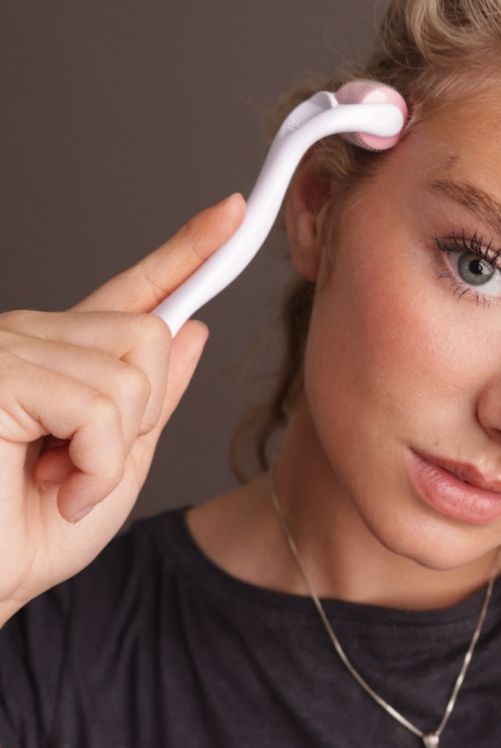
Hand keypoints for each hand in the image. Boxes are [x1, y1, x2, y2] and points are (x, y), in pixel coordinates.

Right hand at [0, 193, 245, 624]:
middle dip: (139, 415)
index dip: (186, 250)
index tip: (232, 212)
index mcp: (63, 356)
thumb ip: (153, 398)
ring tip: (59, 481)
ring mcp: (7, 348)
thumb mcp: (118, 464)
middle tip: (83, 465)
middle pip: (148, 334)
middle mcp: (31, 337)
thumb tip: (191, 327)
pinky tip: (53, 484)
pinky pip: (98, 403)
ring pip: (130, 370)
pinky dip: (93, 461)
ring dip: (111, 451)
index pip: (135, 292)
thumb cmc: (29, 534)